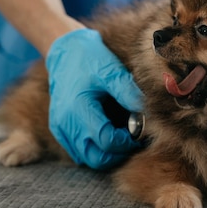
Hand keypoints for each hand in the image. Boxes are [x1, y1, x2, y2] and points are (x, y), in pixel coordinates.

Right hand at [46, 28, 143, 168]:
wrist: (64, 49)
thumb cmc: (89, 58)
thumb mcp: (110, 70)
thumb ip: (127, 91)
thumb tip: (147, 111)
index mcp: (78, 109)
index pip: (106, 141)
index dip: (127, 141)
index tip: (139, 129)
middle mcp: (66, 124)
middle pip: (96, 158)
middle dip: (118, 152)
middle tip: (133, 137)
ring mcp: (60, 128)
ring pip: (87, 157)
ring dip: (106, 152)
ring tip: (121, 133)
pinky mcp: (59, 129)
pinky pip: (78, 150)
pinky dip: (94, 147)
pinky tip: (106, 131)